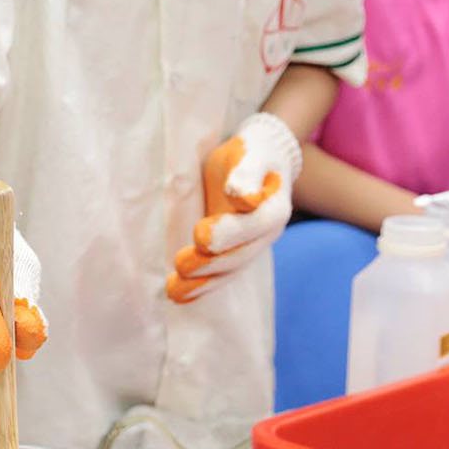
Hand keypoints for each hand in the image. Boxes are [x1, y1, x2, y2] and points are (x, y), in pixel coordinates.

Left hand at [169, 113, 299, 301]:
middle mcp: (266, 233)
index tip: (200, 235)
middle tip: (180, 265)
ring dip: (202, 283)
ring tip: (173, 291)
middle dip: (210, 263)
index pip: (255, 224)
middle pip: (241, 254)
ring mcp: (251, 246)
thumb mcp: (250, 154)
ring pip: (229, 270)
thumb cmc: (252, 153)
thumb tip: (244, 198)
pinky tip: (178, 295)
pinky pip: (220, 273)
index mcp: (275, 207)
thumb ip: (248, 173)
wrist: (259, 160)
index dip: (230, 232)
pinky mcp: (234, 252)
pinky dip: (201, 286)